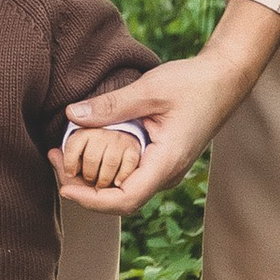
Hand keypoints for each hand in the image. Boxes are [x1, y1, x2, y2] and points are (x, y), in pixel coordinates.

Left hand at [56, 0, 279, 213]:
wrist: (225, 79)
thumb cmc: (192, 83)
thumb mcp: (149, 90)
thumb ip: (111, 105)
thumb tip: (71, 115)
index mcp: (166, 163)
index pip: (124, 200)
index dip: (91, 201)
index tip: (64, 186)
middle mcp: (167, 174)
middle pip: (119, 200)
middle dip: (83, 189)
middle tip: (54, 159)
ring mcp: (165, 169)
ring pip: (124, 189)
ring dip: (92, 179)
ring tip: (63, 154)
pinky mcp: (162, 160)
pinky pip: (130, 175)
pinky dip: (106, 168)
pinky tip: (88, 148)